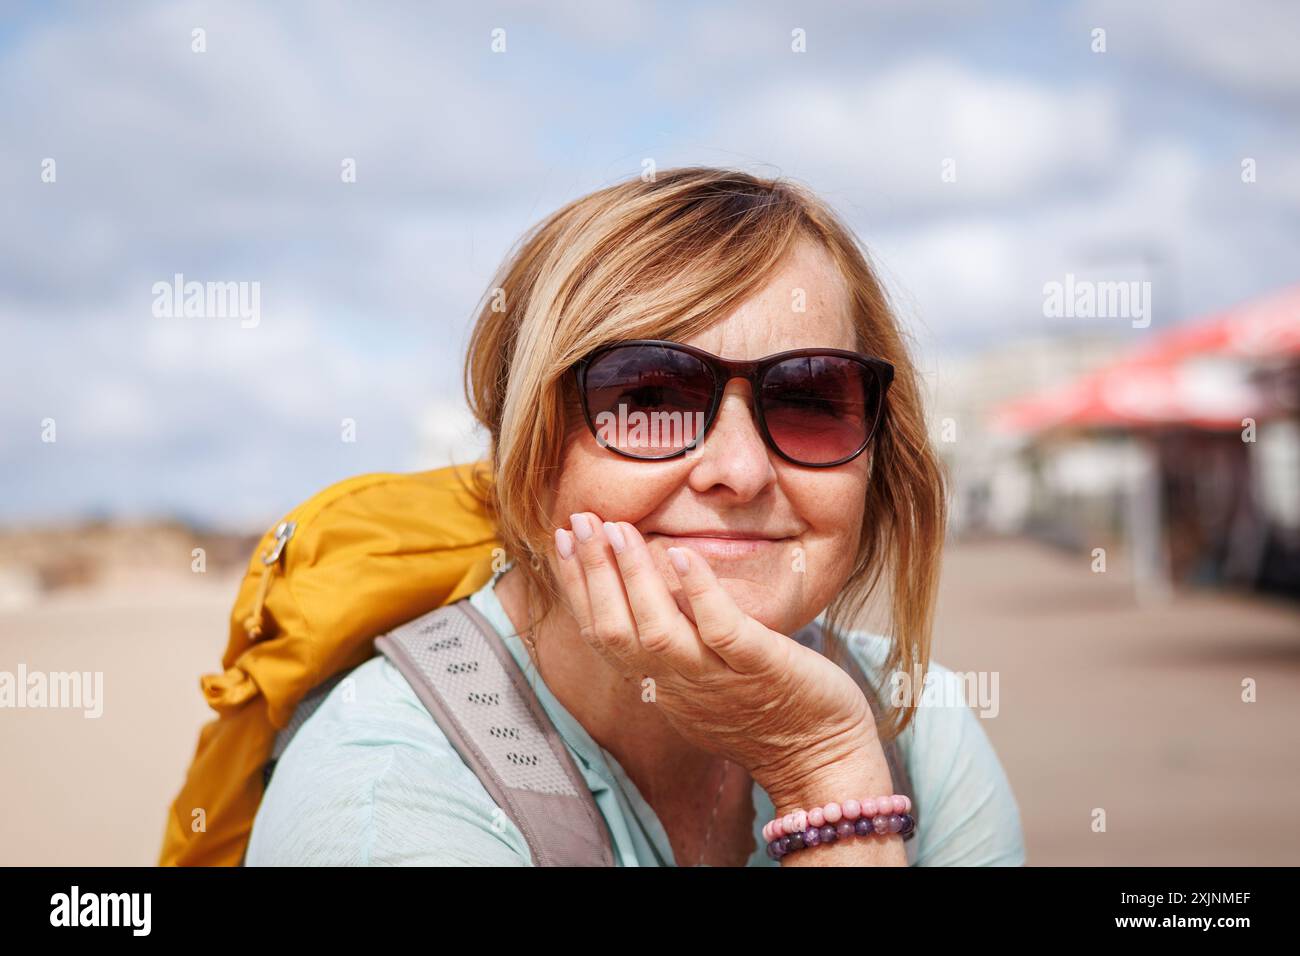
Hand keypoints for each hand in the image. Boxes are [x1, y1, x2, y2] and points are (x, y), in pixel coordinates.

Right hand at [553, 511, 880, 800]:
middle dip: (589, 574)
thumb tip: (649, 591)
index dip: (576, 587)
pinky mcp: (759, 667)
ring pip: (656, 631)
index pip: (601, 634)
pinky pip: (721, 629)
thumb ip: (673, 647)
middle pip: (614, 631)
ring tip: (617, 530)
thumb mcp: (702, 684)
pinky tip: (682, 553)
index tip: (560, 541)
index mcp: (661, 683)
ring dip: (631, 577)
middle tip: (576, 521)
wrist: (822, 761)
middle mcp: (678, 683)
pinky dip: (698, 591)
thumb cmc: (768, 715)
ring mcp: (716, 677)